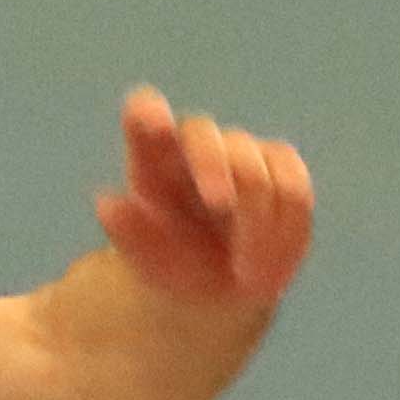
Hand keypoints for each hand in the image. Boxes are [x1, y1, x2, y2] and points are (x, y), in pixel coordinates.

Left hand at [93, 88, 313, 320]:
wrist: (218, 286)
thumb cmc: (173, 264)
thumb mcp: (147, 260)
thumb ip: (128, 234)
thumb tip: (106, 203)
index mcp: (152, 157)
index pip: (143, 112)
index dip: (148, 113)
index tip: (154, 125)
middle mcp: (196, 145)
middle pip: (204, 136)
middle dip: (213, 165)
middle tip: (218, 205)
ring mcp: (242, 153)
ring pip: (256, 165)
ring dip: (255, 222)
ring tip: (245, 276)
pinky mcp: (281, 168)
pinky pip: (293, 190)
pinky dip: (284, 233)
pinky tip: (269, 272)